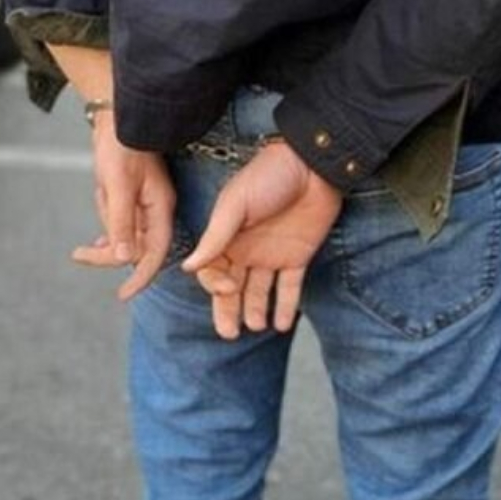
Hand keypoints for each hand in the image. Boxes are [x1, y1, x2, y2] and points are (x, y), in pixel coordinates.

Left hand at [72, 113, 175, 301]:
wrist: (114, 115)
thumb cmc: (119, 146)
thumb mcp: (116, 186)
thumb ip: (121, 223)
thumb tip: (123, 258)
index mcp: (160, 206)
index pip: (155, 253)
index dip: (140, 277)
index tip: (123, 294)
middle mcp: (157, 208)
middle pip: (137, 246)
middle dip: (108, 252)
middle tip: (79, 254)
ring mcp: (146, 204)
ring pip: (124, 233)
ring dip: (105, 223)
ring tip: (102, 189)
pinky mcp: (134, 198)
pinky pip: (119, 222)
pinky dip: (107, 226)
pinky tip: (94, 238)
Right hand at [182, 143, 342, 338]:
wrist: (312, 165)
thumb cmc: (268, 177)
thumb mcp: (234, 205)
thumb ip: (214, 238)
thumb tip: (188, 268)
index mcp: (225, 237)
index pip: (212, 271)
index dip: (216, 285)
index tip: (228, 288)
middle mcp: (245, 249)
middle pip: (232, 288)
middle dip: (228, 311)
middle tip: (229, 334)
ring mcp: (271, 254)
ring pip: (259, 291)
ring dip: (256, 311)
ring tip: (257, 327)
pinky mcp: (298, 256)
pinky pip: (290, 287)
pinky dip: (286, 306)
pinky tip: (281, 324)